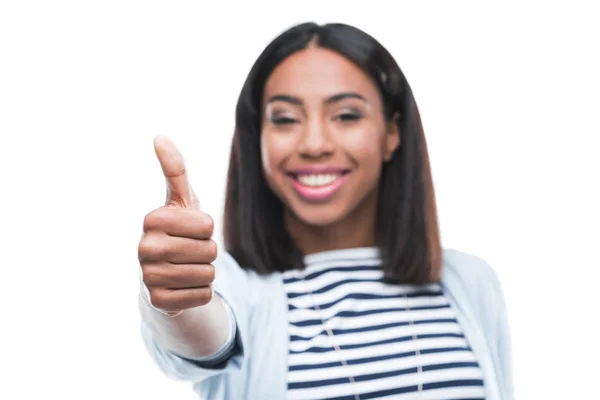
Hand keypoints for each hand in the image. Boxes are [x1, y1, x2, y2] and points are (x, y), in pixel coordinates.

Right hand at [138, 136, 216, 314]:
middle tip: (189, 251)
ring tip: (187, 267)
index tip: (190, 230)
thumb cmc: (179, 230)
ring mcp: (148, 277)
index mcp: (151, 219)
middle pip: (209, 250)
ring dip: (206, 272)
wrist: (166, 273)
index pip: (207, 225)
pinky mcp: (158, 302)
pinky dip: (201, 292)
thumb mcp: (182, 200)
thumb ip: (175, 170)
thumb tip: (159, 137)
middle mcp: (144, 248)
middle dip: (208, 251)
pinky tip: (184, 286)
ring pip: (208, 274)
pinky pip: (203, 296)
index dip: (207, 229)